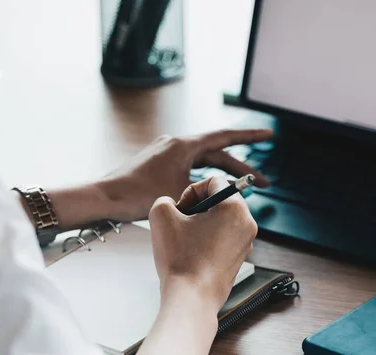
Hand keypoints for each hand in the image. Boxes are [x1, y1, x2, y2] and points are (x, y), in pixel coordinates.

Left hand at [97, 129, 271, 220]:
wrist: (107, 199)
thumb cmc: (138, 196)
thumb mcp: (182, 195)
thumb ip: (209, 191)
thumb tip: (227, 194)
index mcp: (183, 145)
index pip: (225, 137)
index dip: (250, 137)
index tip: (269, 134)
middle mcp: (175, 144)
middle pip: (217, 154)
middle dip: (241, 168)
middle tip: (263, 182)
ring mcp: (166, 152)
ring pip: (204, 162)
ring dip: (223, 175)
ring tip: (241, 188)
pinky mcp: (159, 163)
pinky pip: (189, 167)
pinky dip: (204, 178)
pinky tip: (212, 191)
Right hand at [148, 176, 257, 311]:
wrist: (191, 299)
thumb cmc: (181, 260)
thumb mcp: (161, 215)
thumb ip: (165, 200)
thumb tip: (172, 206)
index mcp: (235, 208)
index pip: (214, 181)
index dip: (191, 191)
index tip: (180, 209)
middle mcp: (247, 223)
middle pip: (220, 199)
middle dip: (198, 207)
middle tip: (182, 222)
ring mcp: (246, 243)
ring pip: (221, 219)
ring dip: (201, 223)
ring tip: (185, 239)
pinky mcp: (239, 258)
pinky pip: (223, 237)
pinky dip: (207, 239)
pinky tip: (192, 252)